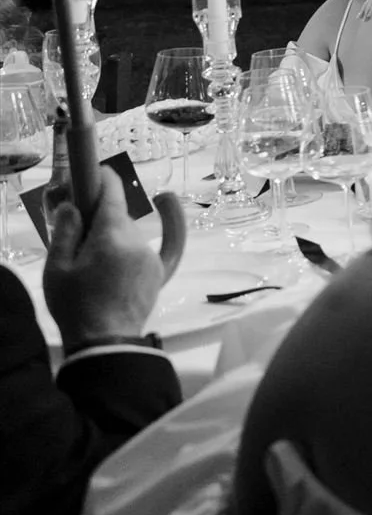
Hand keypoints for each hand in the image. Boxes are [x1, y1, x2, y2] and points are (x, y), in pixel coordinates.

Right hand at [45, 166, 186, 345]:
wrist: (104, 342)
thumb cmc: (74, 306)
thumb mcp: (57, 268)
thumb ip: (66, 232)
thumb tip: (73, 205)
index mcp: (111, 237)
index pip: (112, 195)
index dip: (103, 179)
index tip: (95, 171)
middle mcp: (137, 242)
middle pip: (117, 218)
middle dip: (97, 218)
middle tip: (74, 231)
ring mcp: (151, 258)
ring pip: (130, 234)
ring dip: (113, 236)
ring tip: (89, 258)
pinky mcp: (159, 272)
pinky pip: (170, 242)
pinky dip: (171, 221)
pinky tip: (167, 199)